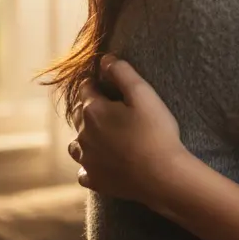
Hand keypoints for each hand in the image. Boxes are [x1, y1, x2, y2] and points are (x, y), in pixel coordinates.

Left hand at [68, 55, 191, 207]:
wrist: (161, 175)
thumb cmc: (155, 132)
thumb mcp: (144, 94)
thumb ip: (123, 73)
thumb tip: (105, 59)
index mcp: (94, 111)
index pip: (86, 89)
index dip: (94, 82)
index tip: (101, 79)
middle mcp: (84, 135)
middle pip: (79, 115)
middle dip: (88, 107)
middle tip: (105, 104)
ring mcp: (87, 160)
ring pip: (77, 144)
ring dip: (86, 136)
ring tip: (102, 134)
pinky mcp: (95, 180)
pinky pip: (84, 170)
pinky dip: (89, 164)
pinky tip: (100, 162)